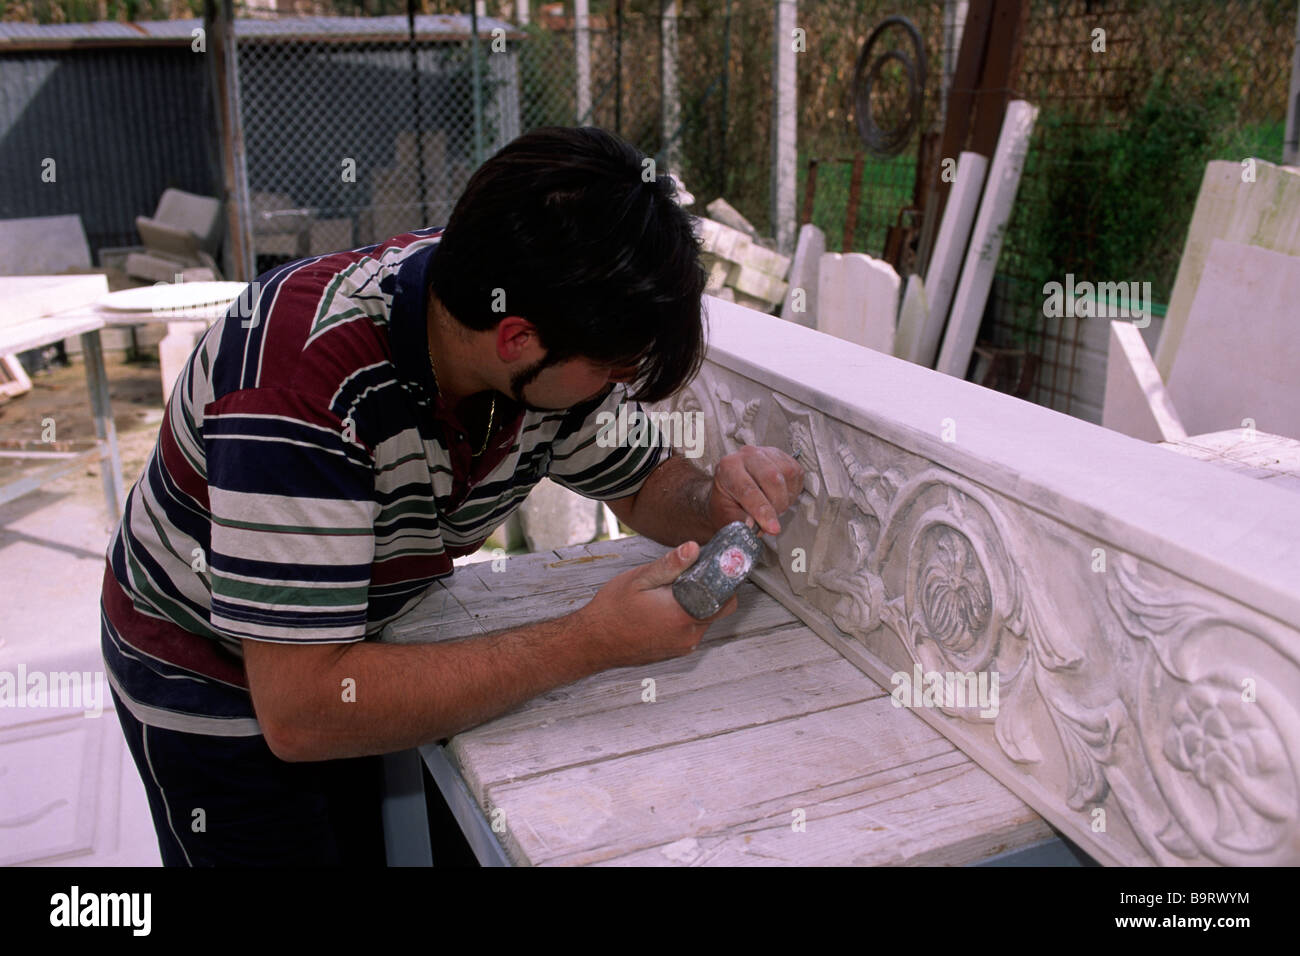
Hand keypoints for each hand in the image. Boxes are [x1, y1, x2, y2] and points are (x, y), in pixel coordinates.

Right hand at [577, 541, 737, 669]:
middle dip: (711, 590)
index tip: (718, 565)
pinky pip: (692, 629)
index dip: (725, 579)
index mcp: (683, 615)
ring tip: (672, 592)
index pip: (726, 598)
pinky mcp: (676, 651)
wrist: (592, 641)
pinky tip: (665, 607)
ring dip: (697, 603)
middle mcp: (688, 635)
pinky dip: (687, 616)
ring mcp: (683, 646)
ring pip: (705, 619)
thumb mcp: (639, 579)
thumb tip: (693, 548)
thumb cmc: (611, 611)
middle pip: (719, 609)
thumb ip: (670, 565)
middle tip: (692, 575)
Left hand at [707, 445, 803, 534]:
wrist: (732, 489)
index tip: (773, 528)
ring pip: (788, 474)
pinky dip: (793, 490)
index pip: (749, 489)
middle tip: (773, 520)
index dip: (763, 511)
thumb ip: (740, 523)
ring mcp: (766, 452)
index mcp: (728, 468)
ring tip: (775, 507)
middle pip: (772, 477)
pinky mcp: (782, 455)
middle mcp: (747, 455)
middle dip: (777, 505)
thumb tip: (754, 527)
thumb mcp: (727, 516)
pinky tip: (782, 496)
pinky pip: (797, 472)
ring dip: (786, 498)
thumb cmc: (728, 502)